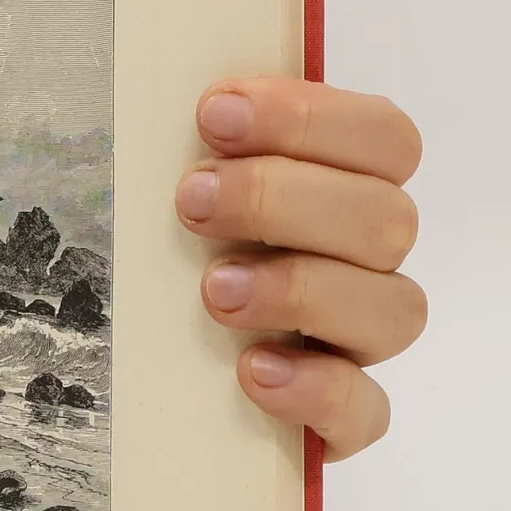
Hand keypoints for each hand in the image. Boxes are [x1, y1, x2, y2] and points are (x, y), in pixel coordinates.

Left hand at [177, 79, 423, 459]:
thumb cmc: (146, 259)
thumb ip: (177, 145)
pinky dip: (317, 389)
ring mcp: (354, 343)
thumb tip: (160, 92)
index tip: (214, 113)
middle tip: (192, 199)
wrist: (118, 378)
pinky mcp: (336, 418)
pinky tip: (252, 371)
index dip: (311, 118)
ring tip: (214, 291)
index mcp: (339, 189)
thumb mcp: (149, 190)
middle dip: (284, 198)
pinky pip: (364, 411)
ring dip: (302, 288)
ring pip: (393, 309)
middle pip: (385, 219)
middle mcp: (360, 263)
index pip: (383, 139)